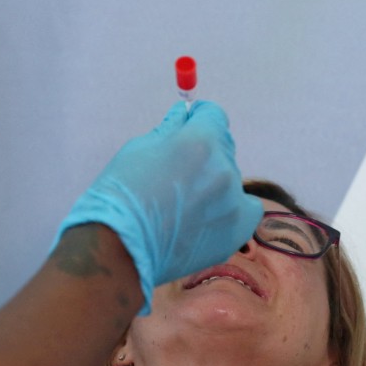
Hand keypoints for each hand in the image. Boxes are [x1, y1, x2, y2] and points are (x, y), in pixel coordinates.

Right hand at [54, 101, 262, 313]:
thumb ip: (169, 131)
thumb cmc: (120, 197)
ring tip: (183, 205)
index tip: (190, 126)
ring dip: (213, 184)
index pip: (213, 116)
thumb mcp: (138, 150)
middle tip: (177, 174)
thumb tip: (183, 115)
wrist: (119, 250)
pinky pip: (246, 210)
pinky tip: (207, 218)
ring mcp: (233, 202)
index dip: (199, 119)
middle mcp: (223, 168)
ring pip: (230, 180)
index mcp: (200, 141)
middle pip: (223, 148)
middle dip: (204, 153)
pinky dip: (231, 210)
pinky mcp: (236, 231)